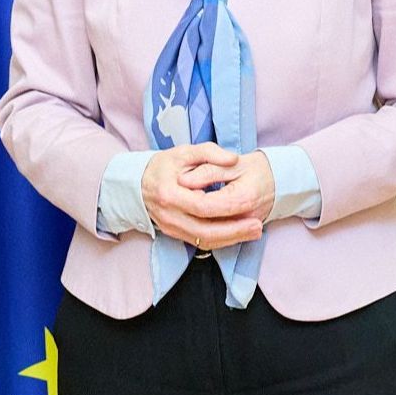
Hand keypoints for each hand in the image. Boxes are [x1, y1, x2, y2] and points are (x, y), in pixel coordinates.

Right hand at [142, 142, 262, 250]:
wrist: (138, 184)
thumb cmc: (163, 166)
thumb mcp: (184, 152)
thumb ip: (210, 152)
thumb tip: (233, 158)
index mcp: (170, 194)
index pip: (202, 207)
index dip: (227, 210)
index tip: (250, 209)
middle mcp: (169, 216)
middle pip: (205, 231)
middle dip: (234, 232)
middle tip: (258, 228)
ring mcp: (171, 228)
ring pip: (204, 241)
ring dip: (230, 239)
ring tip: (253, 233)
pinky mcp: (174, 234)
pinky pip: (199, 242)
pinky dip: (220, 241)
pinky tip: (237, 235)